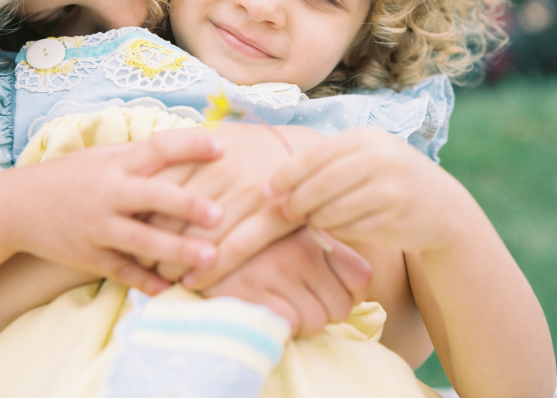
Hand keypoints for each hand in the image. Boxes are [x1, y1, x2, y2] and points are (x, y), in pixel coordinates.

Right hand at [6, 131, 224, 294]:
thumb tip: (187, 142)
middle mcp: (108, 193)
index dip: (189, 146)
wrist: (16, 206)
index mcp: (116, 163)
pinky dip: (146, 282)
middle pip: (152, 198)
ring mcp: (97, 227)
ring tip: (210, 258)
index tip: (221, 147)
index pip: (157, 149)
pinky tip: (171, 288)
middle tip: (220, 214)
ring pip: (141, 241)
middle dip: (186, 205)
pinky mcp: (87, 256)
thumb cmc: (71, 175)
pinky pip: (121, 271)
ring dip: (177, 250)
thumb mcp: (103, 155)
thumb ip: (141, 153)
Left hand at [148, 124, 321, 281]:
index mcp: (205, 151)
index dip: (140, 211)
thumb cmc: (258, 145)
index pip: (160, 184)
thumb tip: (150, 145)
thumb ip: (186, 143)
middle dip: (152, 241)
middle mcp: (222, 171)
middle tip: (138, 261)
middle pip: (174, 213)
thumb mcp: (222, 133)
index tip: (128, 229)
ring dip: (176, 261)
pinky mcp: (273, 216)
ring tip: (162, 276)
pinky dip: (211, 270)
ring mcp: (247, 194)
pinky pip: (236, 249)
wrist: (311, 152)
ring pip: (200, 235)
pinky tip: (194, 282)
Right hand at [200, 228, 372, 336]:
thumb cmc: (250, 237)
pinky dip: (280, 326)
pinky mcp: (251, 294)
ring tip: (278, 301)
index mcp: (313, 230)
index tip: (327, 289)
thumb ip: (322, 248)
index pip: (360, 277)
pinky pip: (289, 327)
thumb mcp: (288, 229)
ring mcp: (275, 272)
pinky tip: (263, 307)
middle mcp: (299, 250)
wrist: (196, 233)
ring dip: (301, 321)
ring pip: (317, 322)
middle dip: (323, 310)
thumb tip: (359, 290)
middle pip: (341, 306)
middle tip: (297, 298)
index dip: (348, 292)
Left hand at [264, 127, 466, 252]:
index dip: (286, 174)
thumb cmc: (389, 178)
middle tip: (283, 212)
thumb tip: (274, 183)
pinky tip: (335, 229)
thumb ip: (327, 163)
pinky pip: (350, 229)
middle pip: (320, 184)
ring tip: (310, 220)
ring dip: (314, 219)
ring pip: (332, 210)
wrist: (443, 207)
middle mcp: (380, 159)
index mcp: (366, 137)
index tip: (267, 189)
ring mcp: (390, 190)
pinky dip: (336, 232)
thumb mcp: (365, 157)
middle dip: (296, 201)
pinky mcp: (396, 219)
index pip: (314, 155)